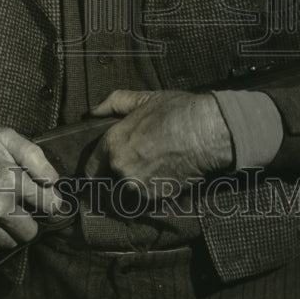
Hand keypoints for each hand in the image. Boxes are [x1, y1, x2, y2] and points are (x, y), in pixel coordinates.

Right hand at [0, 116, 64, 256]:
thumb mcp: (5, 137)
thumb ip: (35, 157)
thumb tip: (54, 181)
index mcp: (13, 180)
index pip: (49, 205)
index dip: (50, 202)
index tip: (44, 200)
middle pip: (31, 231)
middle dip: (29, 219)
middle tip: (19, 207)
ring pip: (11, 242)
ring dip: (9, 231)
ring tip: (0, 213)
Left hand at [84, 90, 232, 198]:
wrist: (209, 131)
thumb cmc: (177, 111)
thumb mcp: (143, 99)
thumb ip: (113, 103)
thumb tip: (93, 111)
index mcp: (113, 143)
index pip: (90, 168)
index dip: (94, 168)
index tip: (100, 169)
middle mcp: (120, 168)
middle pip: (106, 183)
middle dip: (112, 178)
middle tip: (128, 168)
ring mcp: (138, 185)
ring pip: (125, 193)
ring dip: (130, 187)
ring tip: (146, 174)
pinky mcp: (157, 197)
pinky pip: (144, 199)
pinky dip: (148, 192)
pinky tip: (159, 178)